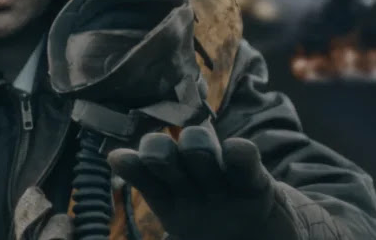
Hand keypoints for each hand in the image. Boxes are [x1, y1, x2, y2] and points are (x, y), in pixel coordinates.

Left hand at [108, 125, 300, 239]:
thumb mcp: (185, 239)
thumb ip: (165, 219)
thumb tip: (129, 187)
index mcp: (168, 200)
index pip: (143, 176)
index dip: (131, 165)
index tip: (119, 159)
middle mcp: (189, 182)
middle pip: (165, 154)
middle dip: (158, 150)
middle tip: (159, 158)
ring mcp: (221, 177)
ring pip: (199, 148)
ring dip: (195, 146)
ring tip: (198, 154)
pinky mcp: (256, 182)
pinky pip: (244, 162)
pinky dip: (240, 155)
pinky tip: (236, 150)